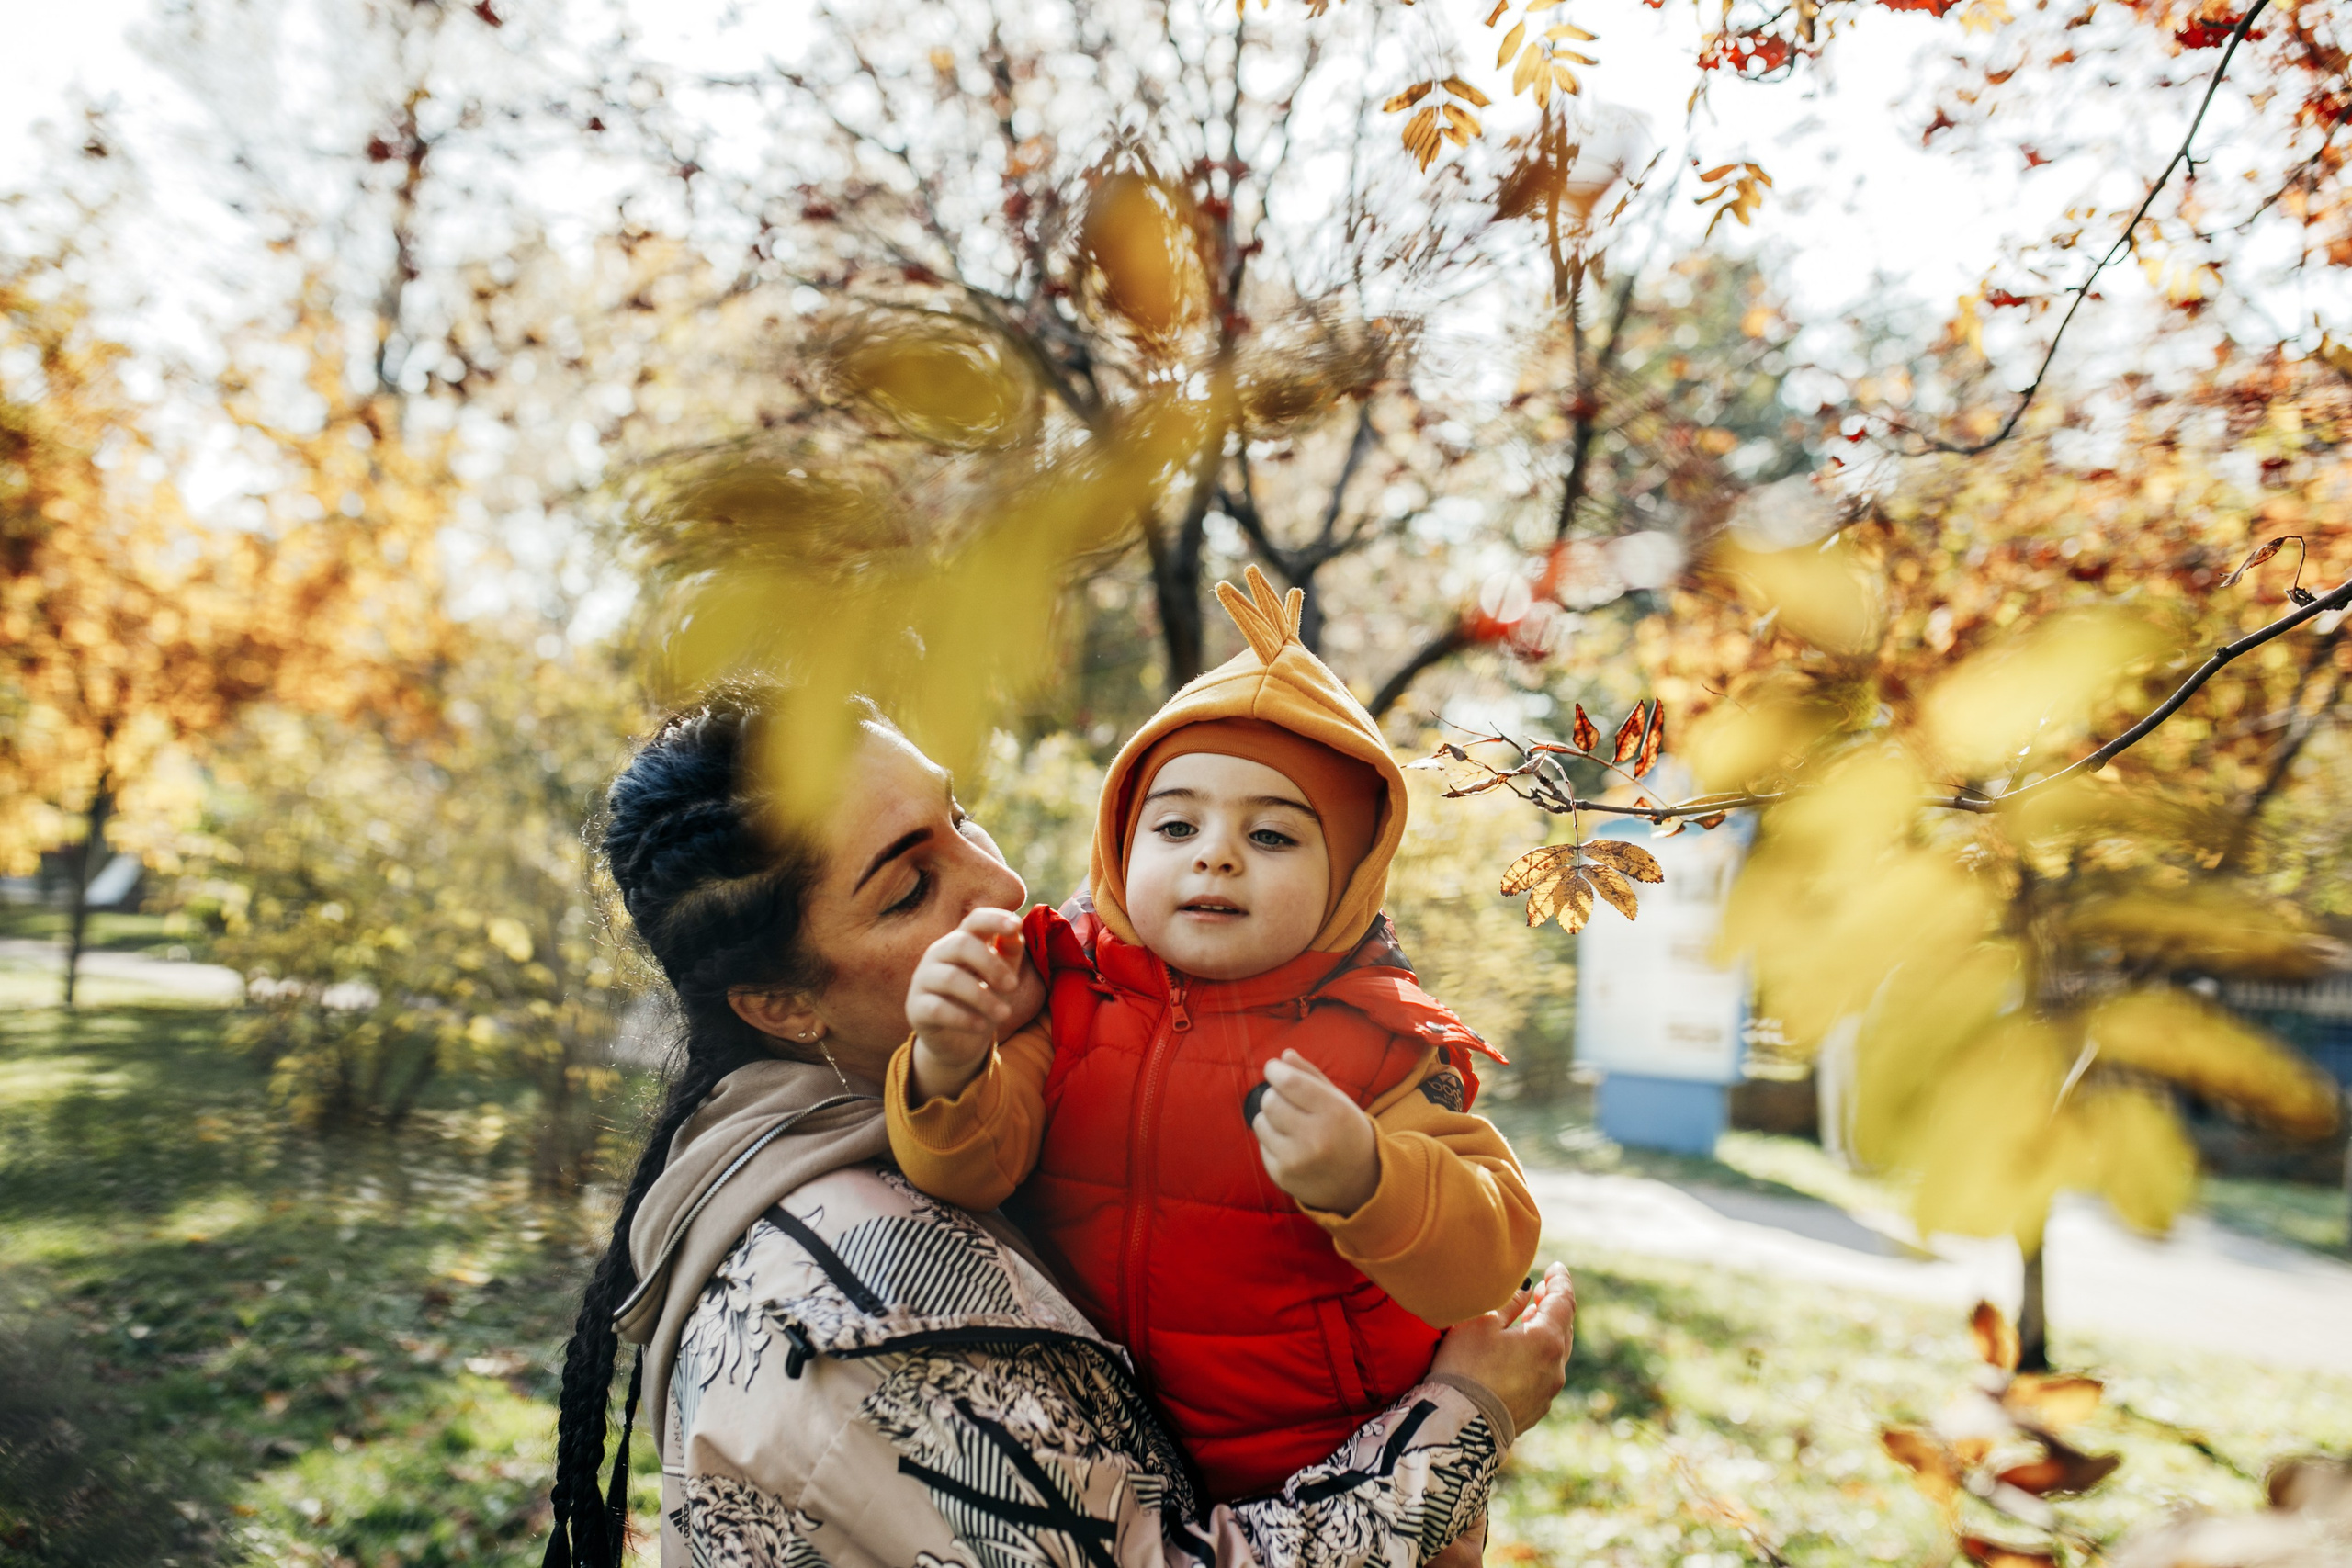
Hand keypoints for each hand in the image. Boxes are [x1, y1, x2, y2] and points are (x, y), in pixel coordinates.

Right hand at [906, 907, 1043, 1103]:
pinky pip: (938, 1008)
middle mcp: (937, 954)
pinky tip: (982, 1026)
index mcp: (961, 941)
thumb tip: (1016, 930)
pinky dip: (964, 1018)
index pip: (974, 920)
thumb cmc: (981, 1000)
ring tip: (1004, 1014)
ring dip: (983, 997)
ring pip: (950, 978)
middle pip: (961, 944)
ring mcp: (923, 979)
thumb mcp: (1001, 976)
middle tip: (1013, 986)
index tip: (1016, 925)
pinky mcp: (915, 1007)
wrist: (958, 1041)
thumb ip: (1009, 952)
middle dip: (991, 964)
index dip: (994, 919)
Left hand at [1250, 1050, 1379, 1214]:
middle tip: (1285, 1099)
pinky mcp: (1282, 1176)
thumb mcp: (1339, 1100)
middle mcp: (1316, 1138)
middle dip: (1274, 1094)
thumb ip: (1311, 1076)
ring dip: (1270, 1118)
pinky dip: (1271, 1140)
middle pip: (1270, 1102)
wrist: (1362, 1183)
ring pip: (1261, 1122)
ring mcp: (1297, 1160)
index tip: (1273, 1068)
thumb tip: (1284, 1056)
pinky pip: (1262, 1145)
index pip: (1290, 1083)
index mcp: (1335, 1113)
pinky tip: (1291, 1145)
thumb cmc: (1347, 1132)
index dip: (1275, 1070)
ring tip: (1290, 1124)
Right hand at [1430, 1262, 1575, 1438]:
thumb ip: (1509, 1303)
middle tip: (1542, 1290)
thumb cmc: (1465, 1367)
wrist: (1459, 1425)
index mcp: (1546, 1340)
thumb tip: (1526, 1290)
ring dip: (1548, 1331)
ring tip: (1532, 1317)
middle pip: (1564, 1327)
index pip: (1564, 1301)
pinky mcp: (1536, 1408)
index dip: (1560, 1280)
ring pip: (1556, 1352)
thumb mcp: (1480, 1324)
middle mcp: (1556, 1367)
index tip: (1556, 1268)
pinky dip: (1540, 1355)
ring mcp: (1548, 1391)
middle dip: (1555, 1306)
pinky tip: (1522, 1352)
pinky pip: (1545, 1373)